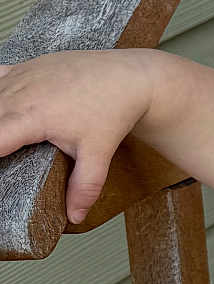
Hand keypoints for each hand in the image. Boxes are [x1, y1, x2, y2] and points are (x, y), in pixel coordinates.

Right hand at [0, 50, 152, 224]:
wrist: (130, 77)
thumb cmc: (114, 111)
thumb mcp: (98, 153)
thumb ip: (84, 187)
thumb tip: (75, 216)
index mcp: (32, 117)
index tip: (0, 164)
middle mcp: (21, 93)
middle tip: (6, 153)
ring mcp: (23, 76)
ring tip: (7, 139)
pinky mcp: (27, 66)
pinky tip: (1, 109)